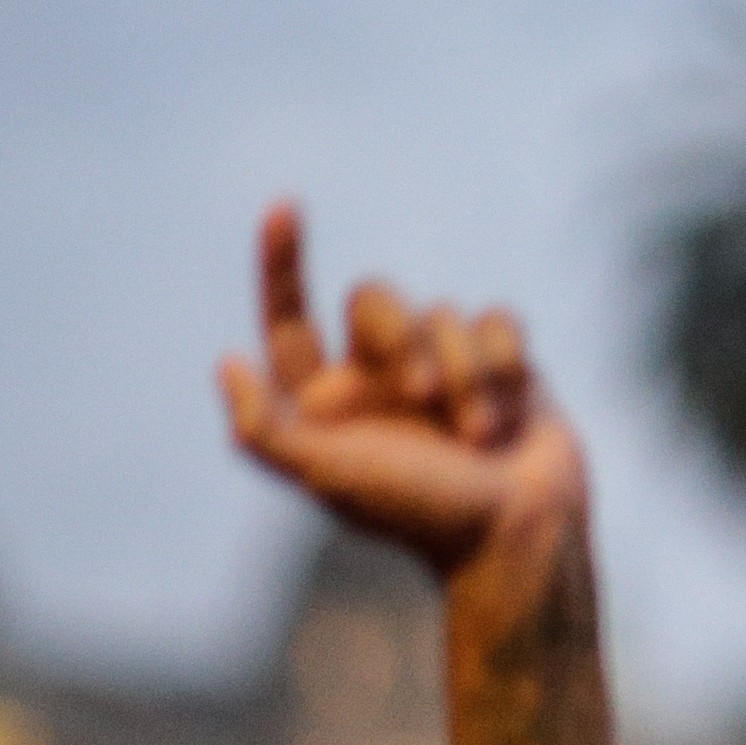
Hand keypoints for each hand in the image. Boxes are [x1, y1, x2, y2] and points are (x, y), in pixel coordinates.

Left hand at [216, 203, 587, 579]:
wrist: (518, 536)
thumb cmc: (420, 513)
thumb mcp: (327, 476)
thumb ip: (266, 429)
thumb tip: (227, 364)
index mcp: (331, 402)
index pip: (290, 320)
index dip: (281, 263)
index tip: (283, 208)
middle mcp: (381, 378)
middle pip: (374, 298)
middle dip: (401, 339)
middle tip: (422, 398)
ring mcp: (444, 367)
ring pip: (442, 311)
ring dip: (463, 373)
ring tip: (478, 435)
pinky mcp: (502, 364)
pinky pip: (495, 319)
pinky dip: (503, 363)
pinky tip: (511, 410)